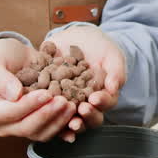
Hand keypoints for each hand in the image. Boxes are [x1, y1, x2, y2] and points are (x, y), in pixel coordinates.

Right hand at [0, 38, 77, 142]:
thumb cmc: (3, 57)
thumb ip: (0, 76)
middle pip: (27, 128)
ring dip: (59, 121)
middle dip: (47, 115)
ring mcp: (24, 127)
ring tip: (73, 105)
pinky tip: (77, 121)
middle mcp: (5, 125)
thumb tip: (15, 95)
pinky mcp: (41, 126)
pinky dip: (66, 128)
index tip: (46, 93)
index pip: (10, 113)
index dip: (29, 105)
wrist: (19, 58)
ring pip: (42, 133)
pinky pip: (54, 133)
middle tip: (64, 101)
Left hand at [49, 25, 125, 140]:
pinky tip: (41, 107)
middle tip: (81, 108)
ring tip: (62, 111)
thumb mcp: (112, 56)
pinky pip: (47, 107)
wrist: (79, 38)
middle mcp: (85, 104)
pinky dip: (44, 109)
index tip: (95, 98)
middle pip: (88, 118)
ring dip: (66, 119)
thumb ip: (116, 72)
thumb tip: (114, 87)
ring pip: (67, 118)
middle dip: (85, 115)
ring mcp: (67, 103)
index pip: (105, 104)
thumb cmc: (101, 49)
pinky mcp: (50, 97)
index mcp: (102, 97)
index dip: (101, 103)